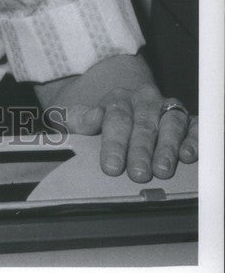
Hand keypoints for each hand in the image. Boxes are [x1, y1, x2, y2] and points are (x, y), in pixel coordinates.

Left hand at [62, 83, 197, 181]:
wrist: (126, 108)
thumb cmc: (102, 121)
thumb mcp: (81, 119)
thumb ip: (78, 119)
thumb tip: (92, 118)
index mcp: (118, 99)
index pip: (116, 118)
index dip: (114, 143)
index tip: (111, 166)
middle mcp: (145, 101)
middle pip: (144, 124)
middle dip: (141, 150)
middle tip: (138, 173)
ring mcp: (167, 109)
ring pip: (170, 124)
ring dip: (167, 148)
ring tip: (162, 170)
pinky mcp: (188, 120)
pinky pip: (194, 127)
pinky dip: (193, 140)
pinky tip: (188, 155)